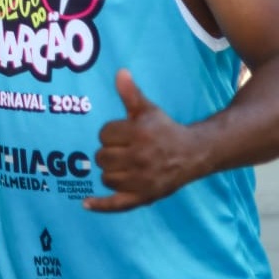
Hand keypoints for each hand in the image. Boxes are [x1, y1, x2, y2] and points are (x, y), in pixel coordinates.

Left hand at [83, 69, 194, 212]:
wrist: (193, 154)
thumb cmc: (164, 129)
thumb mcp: (147, 109)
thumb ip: (130, 93)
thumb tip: (120, 72)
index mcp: (139, 134)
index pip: (104, 135)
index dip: (111, 133)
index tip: (124, 133)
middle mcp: (140, 158)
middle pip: (101, 157)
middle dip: (109, 152)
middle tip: (126, 150)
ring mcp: (142, 180)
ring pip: (106, 178)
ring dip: (110, 172)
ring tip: (125, 165)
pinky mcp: (144, 197)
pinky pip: (118, 204)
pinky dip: (101, 205)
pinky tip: (85, 203)